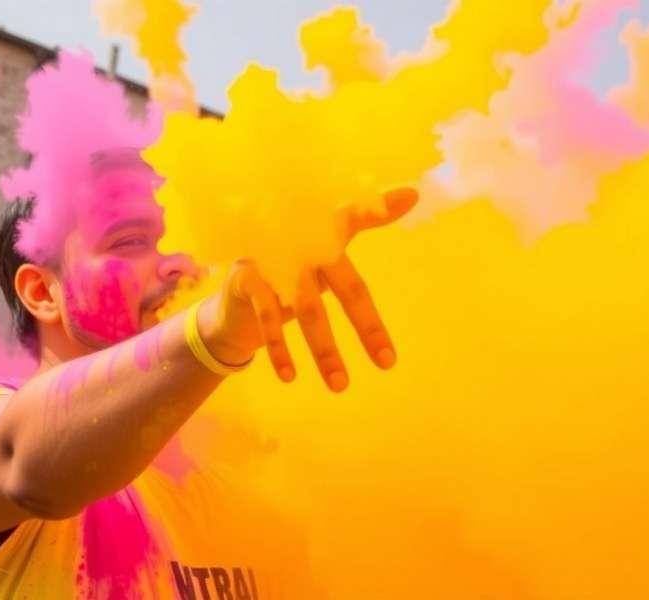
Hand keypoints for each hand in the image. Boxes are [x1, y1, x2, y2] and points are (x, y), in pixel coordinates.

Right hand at [198, 187, 416, 391]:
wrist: (234, 288)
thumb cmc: (291, 268)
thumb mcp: (327, 251)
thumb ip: (365, 222)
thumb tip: (414, 191)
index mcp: (325, 231)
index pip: (357, 216)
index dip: (380, 209)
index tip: (409, 196)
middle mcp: (301, 239)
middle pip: (344, 284)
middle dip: (366, 326)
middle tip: (387, 362)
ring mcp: (273, 258)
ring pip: (308, 309)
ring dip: (324, 350)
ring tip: (339, 384)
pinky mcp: (249, 278)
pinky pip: (268, 318)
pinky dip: (280, 349)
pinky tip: (290, 375)